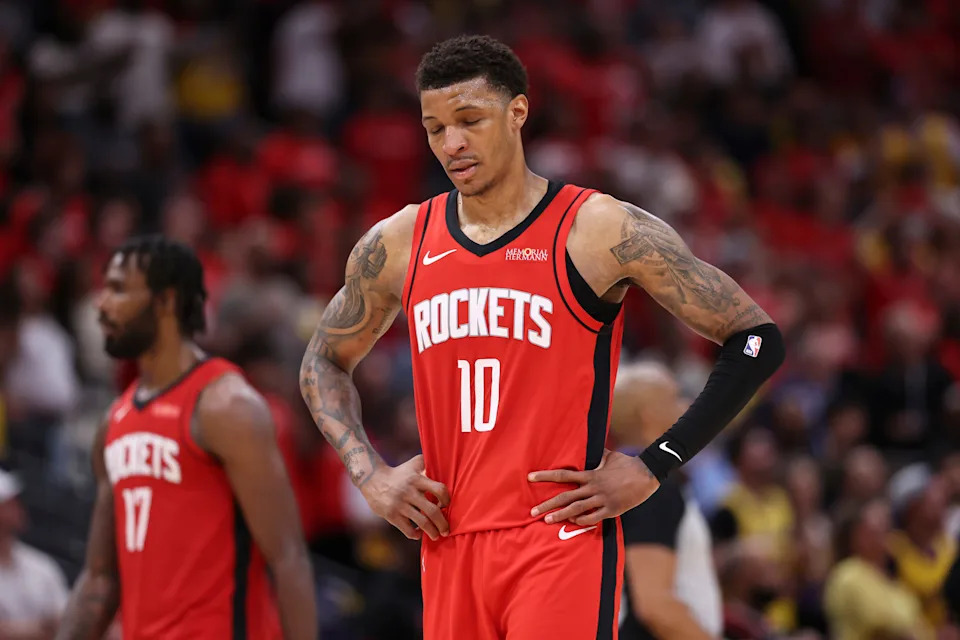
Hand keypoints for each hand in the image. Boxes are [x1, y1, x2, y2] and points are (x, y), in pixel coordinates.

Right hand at [360, 454, 450, 540]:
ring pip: (422, 522)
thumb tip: (446, 469)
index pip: (439, 490)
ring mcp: (400, 504)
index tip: (445, 505)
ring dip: (432, 532)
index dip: (446, 500)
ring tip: (436, 536)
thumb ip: (429, 465)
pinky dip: (416, 535)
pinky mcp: (391, 515)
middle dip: (442, 523)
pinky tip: (418, 533)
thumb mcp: (414, 463)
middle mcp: (409, 491)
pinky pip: (408, 530)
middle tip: (446, 530)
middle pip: (433, 511)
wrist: (372, 479)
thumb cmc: (399, 472)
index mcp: (417, 479)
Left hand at [528, 449, 658, 525]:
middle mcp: (593, 487)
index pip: (562, 475)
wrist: (647, 475)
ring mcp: (602, 499)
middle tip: (533, 511)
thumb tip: (588, 443)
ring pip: (576, 509)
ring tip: (547, 521)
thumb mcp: (609, 456)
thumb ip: (596, 454)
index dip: (545, 476)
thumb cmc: (627, 464)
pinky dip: (581, 521)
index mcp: (590, 474)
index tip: (530, 477)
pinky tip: (572, 523)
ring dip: (560, 515)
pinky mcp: (611, 509)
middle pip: (565, 497)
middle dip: (548, 504)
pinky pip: (593, 517)